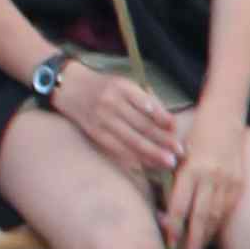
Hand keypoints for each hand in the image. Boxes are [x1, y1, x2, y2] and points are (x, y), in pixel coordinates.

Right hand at [65, 53, 186, 178]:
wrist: (70, 87)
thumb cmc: (105, 86)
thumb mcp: (125, 84)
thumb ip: (145, 100)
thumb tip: (169, 123)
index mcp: (122, 87)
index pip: (146, 105)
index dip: (163, 117)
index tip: (176, 128)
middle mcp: (112, 103)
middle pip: (141, 125)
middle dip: (162, 140)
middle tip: (180, 152)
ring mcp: (102, 120)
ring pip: (131, 140)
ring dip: (152, 153)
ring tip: (168, 162)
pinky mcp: (95, 133)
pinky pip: (117, 148)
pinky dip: (134, 157)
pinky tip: (147, 164)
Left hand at [164, 109, 249, 248]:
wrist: (224, 117)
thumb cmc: (194, 135)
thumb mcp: (178, 155)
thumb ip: (173, 182)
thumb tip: (165, 212)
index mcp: (192, 169)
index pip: (181, 205)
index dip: (175, 227)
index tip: (170, 243)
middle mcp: (211, 176)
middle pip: (201, 215)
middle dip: (194, 239)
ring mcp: (228, 180)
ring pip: (216, 214)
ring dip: (207, 235)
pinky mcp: (239, 181)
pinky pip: (228, 207)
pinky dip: (219, 222)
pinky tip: (212, 233)